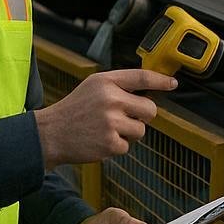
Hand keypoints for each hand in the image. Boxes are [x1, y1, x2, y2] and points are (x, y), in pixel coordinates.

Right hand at [34, 68, 176, 169]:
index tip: (172, 84)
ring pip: (141, 130)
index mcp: (106, 82)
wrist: (50, 134)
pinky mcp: (110, 143)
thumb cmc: (75, 110)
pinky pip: (128, 146)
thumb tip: (149, 91)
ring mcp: (111, 122)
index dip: (161, 81)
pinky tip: (100, 140)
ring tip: (107, 129)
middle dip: (142, 115)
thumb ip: (119, 86)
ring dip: (128, 133)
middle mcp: (110, 99)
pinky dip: (116, 146)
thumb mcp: (93, 87)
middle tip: (124, 117)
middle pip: (150, 109)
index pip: (142, 77)